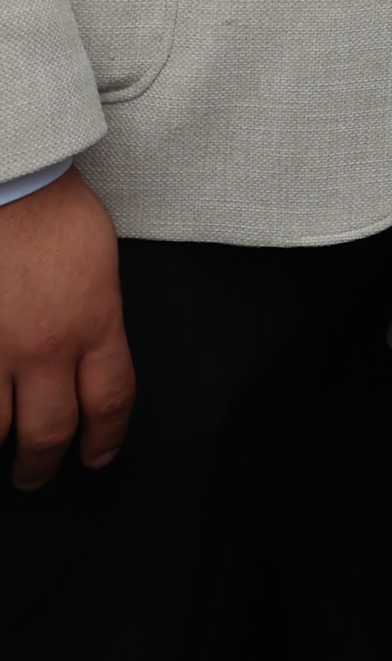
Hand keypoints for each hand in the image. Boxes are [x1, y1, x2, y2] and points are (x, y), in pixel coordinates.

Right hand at [0, 171, 131, 487]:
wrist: (10, 185)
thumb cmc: (54, 212)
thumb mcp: (101, 265)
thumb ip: (98, 318)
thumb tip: (90, 359)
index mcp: (94, 321)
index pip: (111, 401)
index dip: (106, 438)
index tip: (98, 455)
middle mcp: (44, 345)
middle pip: (50, 430)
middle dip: (45, 463)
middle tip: (39, 475)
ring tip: (1, 456)